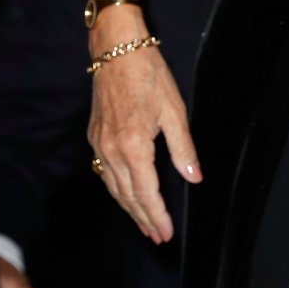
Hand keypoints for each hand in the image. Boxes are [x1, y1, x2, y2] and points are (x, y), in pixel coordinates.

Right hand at [87, 35, 200, 242]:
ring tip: (144, 224)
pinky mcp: (95, 137)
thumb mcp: (174, 111)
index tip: (166, 233)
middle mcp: (111, 150)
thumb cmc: (148, 75)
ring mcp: (99, 144)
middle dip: (143, 219)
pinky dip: (117, 190)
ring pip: (113, 187)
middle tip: (157, 237)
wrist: (116, 50)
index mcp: (133, 146)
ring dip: (129, 209)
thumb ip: (183, 149)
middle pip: (127, 195)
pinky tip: (126, 196)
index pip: (145, 192)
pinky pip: (104, 173)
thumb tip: (194, 178)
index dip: (157, 215)